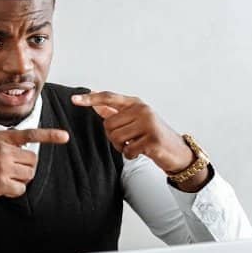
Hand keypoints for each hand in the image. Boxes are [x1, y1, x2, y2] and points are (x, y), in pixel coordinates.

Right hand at [0, 128, 69, 228]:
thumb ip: (1, 143)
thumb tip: (22, 150)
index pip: (29, 134)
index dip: (49, 135)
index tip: (65, 136)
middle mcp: (2, 149)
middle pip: (32, 160)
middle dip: (25, 168)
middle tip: (10, 172)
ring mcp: (2, 166)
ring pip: (28, 175)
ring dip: (19, 180)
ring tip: (1, 179)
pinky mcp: (0, 183)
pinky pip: (20, 190)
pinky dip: (13, 192)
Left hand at [70, 91, 193, 173]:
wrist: (177, 151)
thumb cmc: (152, 135)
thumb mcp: (135, 120)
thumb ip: (115, 112)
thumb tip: (94, 102)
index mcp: (136, 103)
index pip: (109, 98)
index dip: (91, 99)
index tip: (74, 99)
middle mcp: (142, 110)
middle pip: (108, 124)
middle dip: (113, 137)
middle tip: (127, 140)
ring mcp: (149, 124)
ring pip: (116, 137)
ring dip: (121, 147)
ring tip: (134, 145)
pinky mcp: (152, 140)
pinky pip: (127, 150)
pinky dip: (130, 155)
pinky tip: (140, 152)